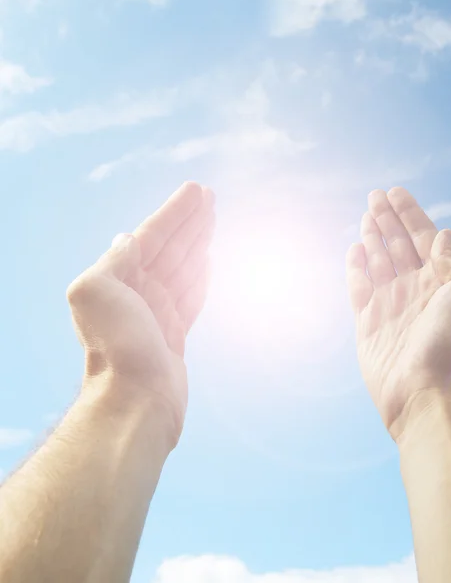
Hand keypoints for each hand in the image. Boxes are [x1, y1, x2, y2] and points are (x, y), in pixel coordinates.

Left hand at [67, 182, 214, 442]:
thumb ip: (110, 262)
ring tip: (211, 220)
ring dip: (197, 242)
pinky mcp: (174, 334)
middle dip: (189, 222)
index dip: (174, 213)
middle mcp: (137, 293)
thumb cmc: (117, 350)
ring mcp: (157, 313)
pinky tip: (207, 259)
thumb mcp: (95, 293)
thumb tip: (127, 240)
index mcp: (118, 279)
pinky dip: (199, 274)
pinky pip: (190, 294)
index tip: (196, 191)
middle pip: (169, 248)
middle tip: (209, 198)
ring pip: (182, 267)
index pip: (150, 236)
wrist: (137, 402)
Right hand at [346, 187, 450, 440]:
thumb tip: (445, 236)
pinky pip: (359, 286)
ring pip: (379, 261)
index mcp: (444, 278)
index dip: (411, 212)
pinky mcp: (368, 323)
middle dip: (388, 219)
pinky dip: (356, 266)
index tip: (396, 192)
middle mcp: (417, 288)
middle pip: (399, 244)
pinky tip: (355, 249)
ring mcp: (391, 304)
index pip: (425, 235)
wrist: (432, 392)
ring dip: (373, 237)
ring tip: (366, 215)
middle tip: (374, 196)